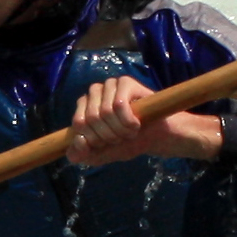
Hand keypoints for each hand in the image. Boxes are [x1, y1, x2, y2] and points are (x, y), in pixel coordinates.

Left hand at [67, 76, 223, 167]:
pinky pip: (118, 105)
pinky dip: (128, 122)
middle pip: (91, 119)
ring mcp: (110, 85)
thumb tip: (77, 142)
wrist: (160, 138)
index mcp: (84, 106)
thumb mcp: (103, 154)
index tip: (109, 142)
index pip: (78, 125)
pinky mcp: (125, 82)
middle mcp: (95, 92)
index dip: (95, 140)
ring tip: (131, 130)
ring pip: (104, 112)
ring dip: (121, 130)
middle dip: (109, 136)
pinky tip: (137, 123)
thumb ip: (83, 154)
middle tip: (123, 136)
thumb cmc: (131, 142)